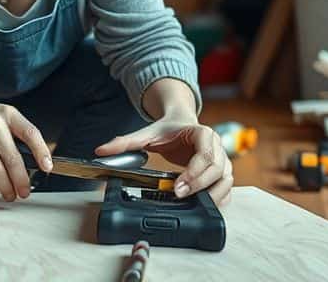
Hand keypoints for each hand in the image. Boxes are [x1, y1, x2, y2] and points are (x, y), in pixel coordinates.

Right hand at [0, 91, 52, 201]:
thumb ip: (17, 134)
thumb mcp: (3, 115)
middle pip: (12, 159)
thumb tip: (35, 163)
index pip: (30, 133)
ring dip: (6, 188)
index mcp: (8, 114)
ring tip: (10, 194)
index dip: (41, 152)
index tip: (47, 167)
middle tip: (25, 192)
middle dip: (21, 181)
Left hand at [94, 117, 232, 205]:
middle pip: (218, 169)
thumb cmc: (167, 129)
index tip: (178, 186)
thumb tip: (101, 150)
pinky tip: (204, 204)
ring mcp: (222, 160)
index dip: (194, 173)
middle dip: (200, 186)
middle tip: (179, 196)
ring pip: (226, 180)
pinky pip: (227, 188)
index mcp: (202, 133)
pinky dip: (219, 197)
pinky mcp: (222, 172)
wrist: (180, 123)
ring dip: (213, 194)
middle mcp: (217, 146)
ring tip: (195, 205)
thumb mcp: (146, 133)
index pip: (205, 154)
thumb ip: (125, 142)